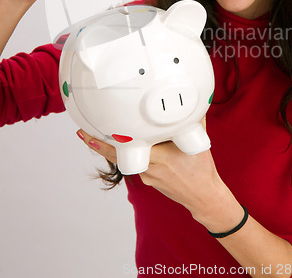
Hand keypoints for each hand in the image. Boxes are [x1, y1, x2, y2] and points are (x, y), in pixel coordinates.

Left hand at [76, 118, 236, 228]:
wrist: (203, 196)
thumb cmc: (202, 169)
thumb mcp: (199, 141)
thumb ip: (193, 119)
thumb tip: (195, 101)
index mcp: (161, 157)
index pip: (128, 148)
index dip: (107, 142)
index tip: (92, 132)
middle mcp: (150, 167)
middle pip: (119, 155)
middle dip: (98, 144)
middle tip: (83, 132)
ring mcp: (147, 176)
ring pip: (126, 159)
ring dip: (112, 147)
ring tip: (95, 136)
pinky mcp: (148, 179)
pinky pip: (137, 163)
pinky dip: (131, 153)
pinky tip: (131, 146)